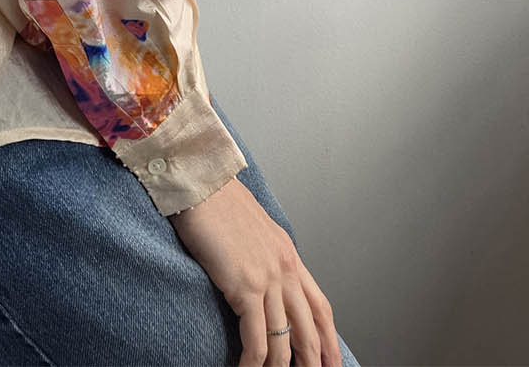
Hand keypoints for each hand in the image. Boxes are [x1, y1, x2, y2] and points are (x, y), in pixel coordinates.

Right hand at [169, 179, 341, 366]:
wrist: (200, 183)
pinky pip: (257, 338)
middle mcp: (285, 267)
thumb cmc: (217, 200)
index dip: (329, 338)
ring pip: (284, 339)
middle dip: (314, 361)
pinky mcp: (245, 285)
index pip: (320, 305)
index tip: (332, 360)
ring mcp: (268, 277)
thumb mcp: (252, 227)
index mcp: (288, 253)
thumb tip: (260, 275)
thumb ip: (263, 253)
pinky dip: (254, 362)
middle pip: (310, 328)